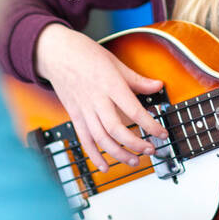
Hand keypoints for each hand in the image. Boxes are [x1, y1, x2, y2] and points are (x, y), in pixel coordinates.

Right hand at [35, 23, 168, 172]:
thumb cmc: (85, 54)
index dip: (151, 125)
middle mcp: (96, 100)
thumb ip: (137, 79)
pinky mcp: (74, 115)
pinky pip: (84, 139)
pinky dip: (94, 155)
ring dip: (118, 154)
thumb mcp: (115, 62)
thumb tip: (158, 85)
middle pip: (117, 129)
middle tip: (151, 150)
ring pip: (101, 138)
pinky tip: (105, 166)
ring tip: (135, 161)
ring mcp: (84, 109)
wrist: (56, 52)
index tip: (162, 133)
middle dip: (136, 144)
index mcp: (110, 85)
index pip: (134, 111)